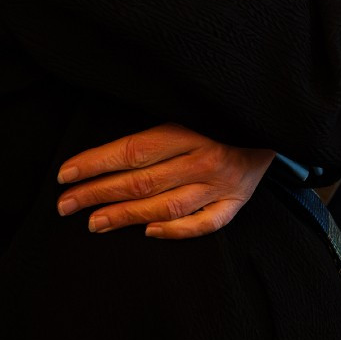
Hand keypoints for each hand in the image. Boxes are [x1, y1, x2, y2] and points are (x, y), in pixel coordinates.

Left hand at [55, 124, 273, 239]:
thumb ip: (158, 125)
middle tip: (65, 204)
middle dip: (97, 193)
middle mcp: (206, 158)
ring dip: (125, 215)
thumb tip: (107, 147)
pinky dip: (176, 230)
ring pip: (166, 206)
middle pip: (142, 181)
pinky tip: (148, 233)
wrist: (275, 118)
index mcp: (192, 129)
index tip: (65, 174)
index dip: (96, 163)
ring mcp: (223, 184)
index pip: (133, 150)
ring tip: (94, 222)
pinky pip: (205, 223)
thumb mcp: (191, 106)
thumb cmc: (223, 111)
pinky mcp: (237, 202)